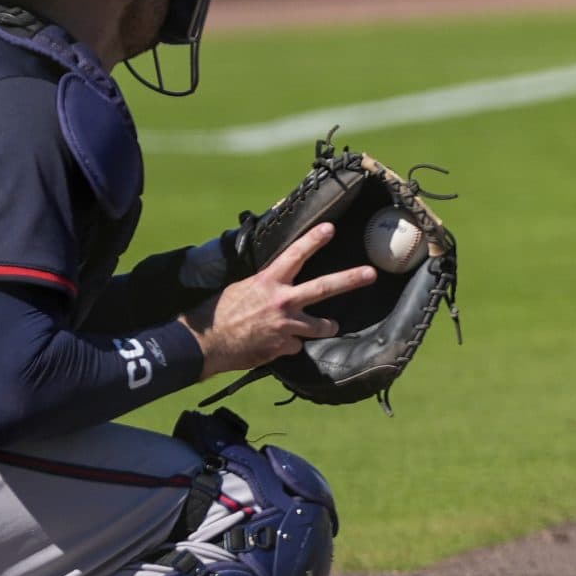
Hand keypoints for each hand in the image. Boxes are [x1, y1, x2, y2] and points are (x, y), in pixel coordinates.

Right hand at [182, 223, 377, 379]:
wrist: (205, 345)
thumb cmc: (217, 313)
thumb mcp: (241, 289)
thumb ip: (265, 285)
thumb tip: (276, 281)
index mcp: (267, 282)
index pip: (295, 255)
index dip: (313, 240)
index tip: (330, 228)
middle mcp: (281, 301)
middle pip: (323, 287)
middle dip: (350, 279)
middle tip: (370, 273)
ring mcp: (285, 326)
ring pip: (318, 326)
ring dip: (325, 326)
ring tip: (332, 325)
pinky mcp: (283, 347)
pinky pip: (294, 345)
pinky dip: (287, 345)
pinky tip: (273, 345)